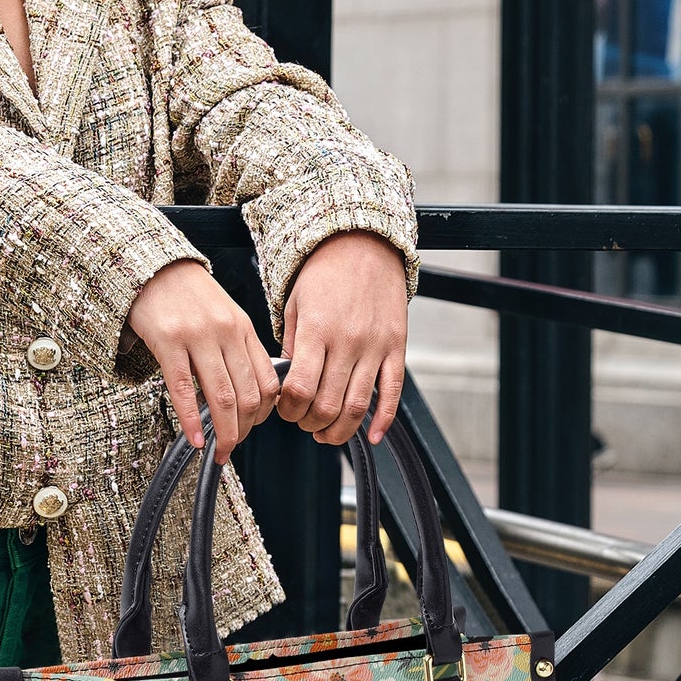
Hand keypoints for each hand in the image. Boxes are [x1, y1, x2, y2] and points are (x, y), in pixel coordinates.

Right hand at [127, 259, 279, 463]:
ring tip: (218, 451)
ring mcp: (197, 337)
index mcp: (243, 328)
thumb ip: (238, 349)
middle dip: (244, 431)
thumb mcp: (224, 316)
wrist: (152, 266)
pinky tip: (194, 439)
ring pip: (222, 397)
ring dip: (224, 433)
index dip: (264, 414)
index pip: (268, 382)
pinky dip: (191, 421)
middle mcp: (226, 332)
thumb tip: (249, 392)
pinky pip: (184, 389)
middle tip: (232, 448)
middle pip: (248, 395)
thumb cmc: (187, 296)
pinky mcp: (168, 342)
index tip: (251, 429)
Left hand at [276, 230, 408, 444]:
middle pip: (327, 405)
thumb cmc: (324, 275)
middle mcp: (348, 341)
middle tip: (303, 421)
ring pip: (357, 407)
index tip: (284, 410)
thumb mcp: (295, 306)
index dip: (288, 410)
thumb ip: (292, 348)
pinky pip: (392, 393)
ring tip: (326, 433)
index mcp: (317, 331)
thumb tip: (288, 387)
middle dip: (309, 423)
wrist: (363, 244)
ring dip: (339, 430)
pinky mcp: (396, 348)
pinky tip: (373, 436)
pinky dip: (383, 421)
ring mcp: (375, 346)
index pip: (298, 389)